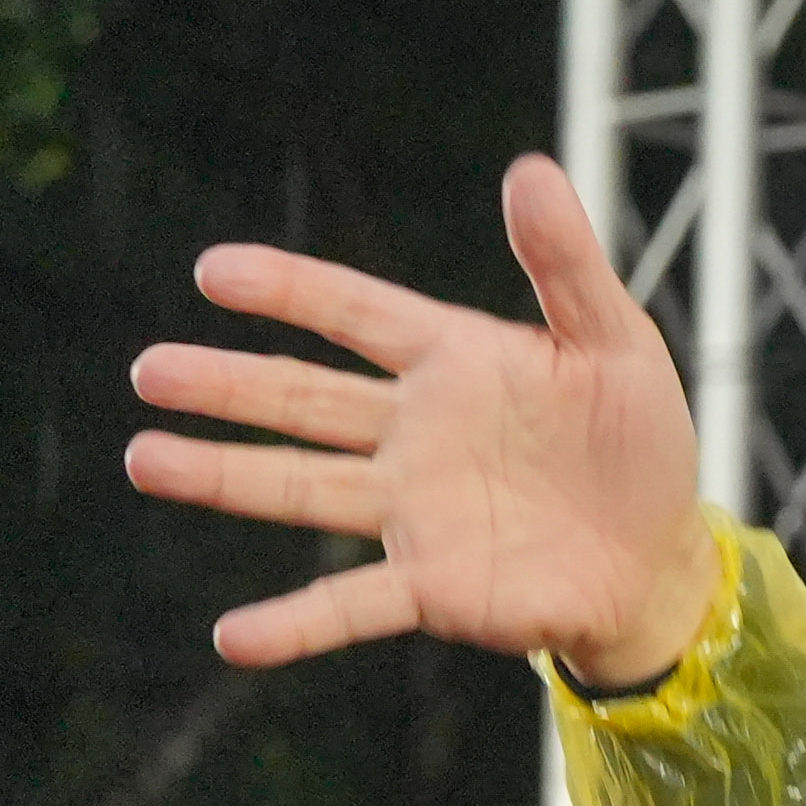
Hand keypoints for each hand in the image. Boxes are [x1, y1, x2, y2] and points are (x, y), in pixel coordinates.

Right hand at [126, 154, 719, 684]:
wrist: (662, 558)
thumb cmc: (638, 440)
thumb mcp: (615, 341)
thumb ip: (568, 263)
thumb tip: (530, 169)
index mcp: (452, 361)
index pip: (354, 313)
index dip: (287, 289)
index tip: (213, 271)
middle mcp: (414, 433)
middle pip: (301, 398)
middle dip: (225, 384)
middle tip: (150, 370)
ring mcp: (414, 511)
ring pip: (299, 487)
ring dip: (223, 475)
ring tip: (144, 459)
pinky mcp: (432, 586)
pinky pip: (350, 606)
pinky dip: (293, 624)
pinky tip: (234, 637)